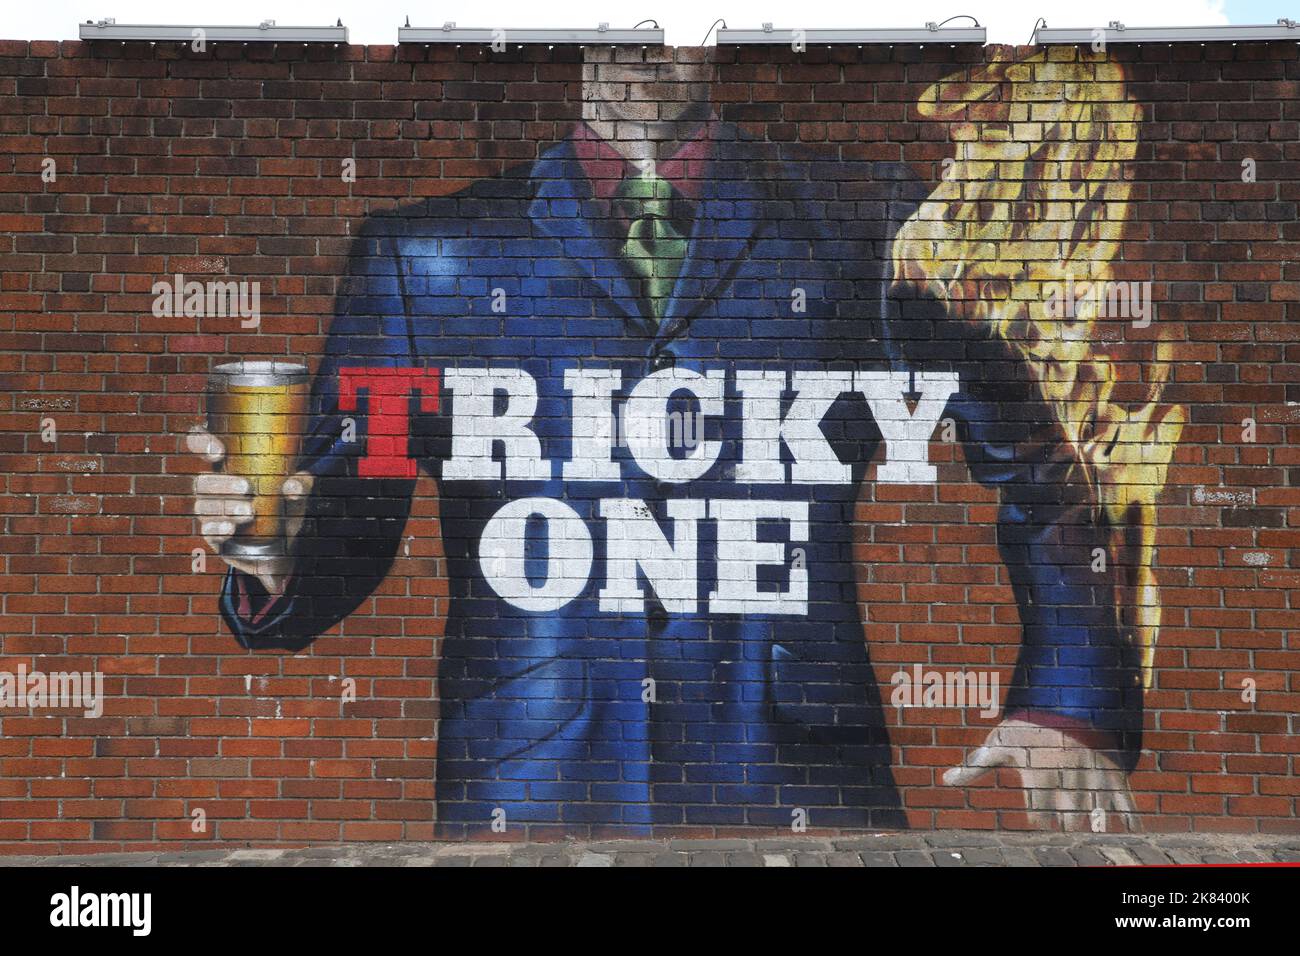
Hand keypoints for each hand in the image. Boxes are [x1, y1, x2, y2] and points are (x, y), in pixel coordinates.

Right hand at [188, 427, 312, 595]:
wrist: (282, 544)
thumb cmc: (283, 507)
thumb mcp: (297, 493)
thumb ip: (300, 484)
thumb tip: (293, 486)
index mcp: (229, 467)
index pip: (202, 446)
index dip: (201, 443)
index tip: (218, 451)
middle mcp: (215, 488)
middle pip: (202, 481)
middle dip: (222, 484)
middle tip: (247, 488)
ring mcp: (212, 511)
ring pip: (203, 505)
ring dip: (225, 507)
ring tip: (249, 512)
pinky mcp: (214, 534)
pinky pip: (206, 530)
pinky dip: (217, 528)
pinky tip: (231, 529)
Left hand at [943, 717, 1138, 831]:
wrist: (1061, 698)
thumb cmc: (1023, 726)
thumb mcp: (996, 744)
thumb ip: (973, 766)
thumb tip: (944, 779)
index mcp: (1039, 772)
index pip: (1038, 812)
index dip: (1037, 817)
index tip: (1037, 820)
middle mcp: (1066, 775)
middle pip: (1067, 815)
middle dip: (1064, 822)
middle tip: (1063, 829)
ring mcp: (1091, 772)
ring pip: (1094, 808)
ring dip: (1095, 823)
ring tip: (1095, 836)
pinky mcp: (1110, 767)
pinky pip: (1123, 793)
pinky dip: (1130, 811)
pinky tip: (1133, 828)